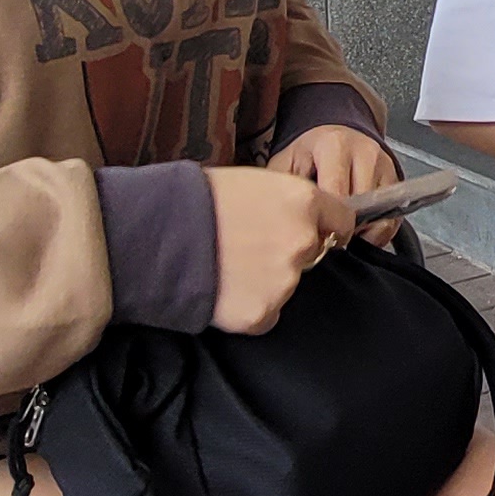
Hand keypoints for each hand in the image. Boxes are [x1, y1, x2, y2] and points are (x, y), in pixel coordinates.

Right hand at [205, 165, 355, 334]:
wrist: (153, 236)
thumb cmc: (193, 201)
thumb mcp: (250, 182)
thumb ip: (286, 202)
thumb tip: (302, 217)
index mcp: (302, 201)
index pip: (341, 220)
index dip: (326, 226)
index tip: (317, 233)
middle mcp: (302, 241)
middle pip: (312, 253)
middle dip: (288, 253)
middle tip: (248, 248)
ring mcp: (285, 281)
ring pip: (288, 284)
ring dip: (266, 281)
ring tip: (226, 266)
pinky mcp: (263, 313)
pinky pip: (267, 313)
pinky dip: (250, 306)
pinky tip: (223, 289)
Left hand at [268, 119, 404, 239]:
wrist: (333, 134)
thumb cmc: (308, 153)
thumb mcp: (287, 163)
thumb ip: (283, 189)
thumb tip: (284, 222)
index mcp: (334, 145)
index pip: (336, 195)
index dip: (325, 222)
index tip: (315, 235)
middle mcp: (365, 152)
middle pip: (359, 206)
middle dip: (342, 228)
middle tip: (326, 240)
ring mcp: (384, 165)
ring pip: (378, 214)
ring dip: (360, 232)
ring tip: (341, 235)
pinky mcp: (395, 180)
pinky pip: (392, 218)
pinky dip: (376, 233)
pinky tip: (358, 233)